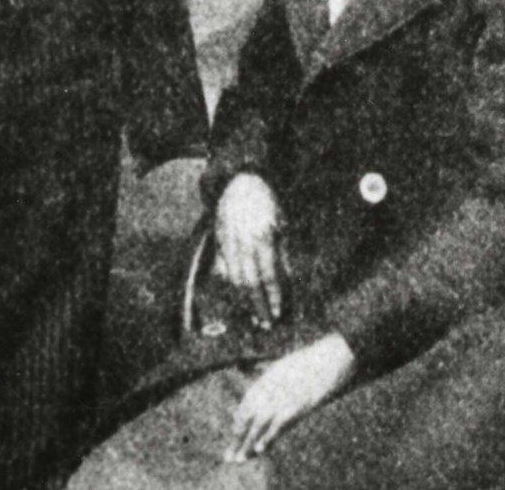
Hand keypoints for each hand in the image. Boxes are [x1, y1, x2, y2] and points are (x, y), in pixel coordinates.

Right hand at [214, 173, 283, 326]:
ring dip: (243, 300)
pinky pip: (222, 268)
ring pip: (233, 278)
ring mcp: (227, 242)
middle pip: (249, 282)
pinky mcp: (218, 241)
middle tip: (265, 324)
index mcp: (262, 236)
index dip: (273, 297)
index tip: (278, 314)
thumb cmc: (266, 201)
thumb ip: (282, 252)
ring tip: (252, 314)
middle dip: (257, 306)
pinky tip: (237, 295)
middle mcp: (242, 242)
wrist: (239, 180)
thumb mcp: (282, 224)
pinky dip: (229, 284)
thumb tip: (286, 280)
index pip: (268, 275)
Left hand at [225, 334, 356, 461]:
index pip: (249, 398)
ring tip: (237, 458)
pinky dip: (268, 437)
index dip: (240, 415)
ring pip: (258, 423)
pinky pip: (277, 424)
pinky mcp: (295, 406)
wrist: (334, 356)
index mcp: (271, 375)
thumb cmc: (319, 358)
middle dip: (238, 434)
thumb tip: (282, 384)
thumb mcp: (297, 363)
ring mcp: (282, 396)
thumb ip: (285, 374)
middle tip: (229, 454)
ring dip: (247, 442)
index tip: (235, 428)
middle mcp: (271, 386)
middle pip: (249, 413)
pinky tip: (258, 450)